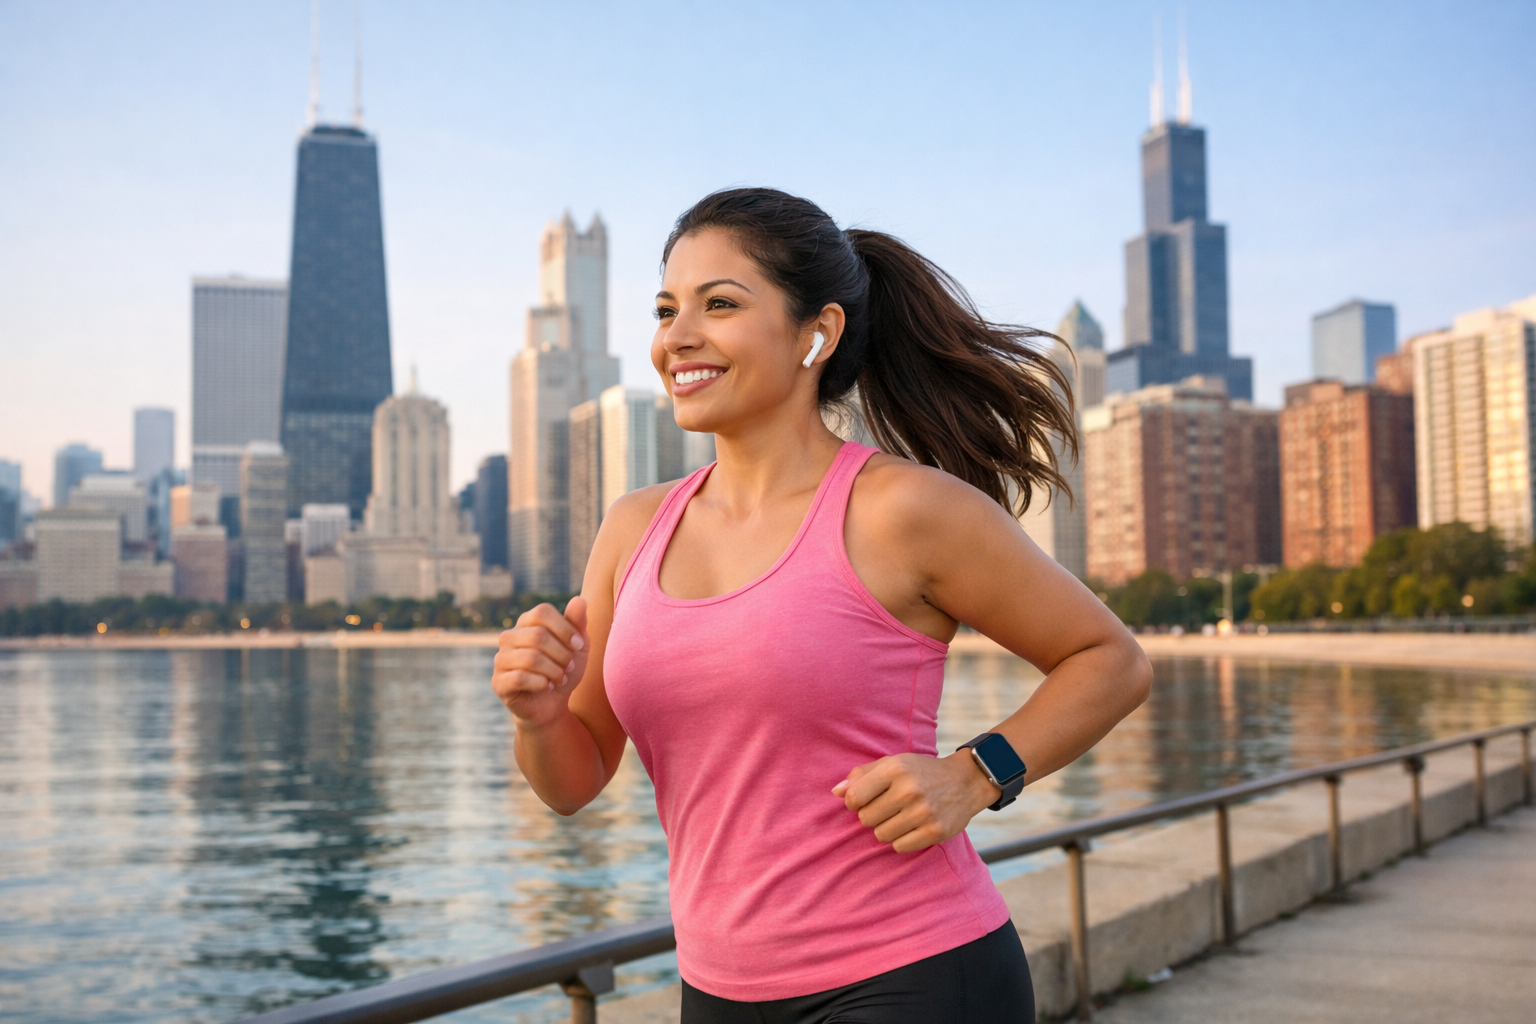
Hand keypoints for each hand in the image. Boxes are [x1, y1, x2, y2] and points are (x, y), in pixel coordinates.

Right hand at [492, 598, 589, 727]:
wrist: (553, 703)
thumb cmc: (565, 669)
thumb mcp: (578, 646)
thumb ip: (578, 623)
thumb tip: (580, 600)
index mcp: (527, 622)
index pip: (542, 612)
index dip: (564, 628)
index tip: (579, 645)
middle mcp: (509, 637)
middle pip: (537, 636)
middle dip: (561, 654)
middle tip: (570, 667)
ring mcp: (501, 659)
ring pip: (530, 658)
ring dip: (553, 671)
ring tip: (561, 678)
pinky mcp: (498, 682)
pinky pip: (519, 678)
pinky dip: (541, 683)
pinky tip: (547, 687)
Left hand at [833, 751, 1000, 852]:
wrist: (965, 781)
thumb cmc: (920, 772)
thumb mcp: (892, 763)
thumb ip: (861, 775)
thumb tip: (835, 792)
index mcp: (895, 769)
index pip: (854, 798)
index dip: (854, 802)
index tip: (864, 800)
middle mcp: (909, 790)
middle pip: (866, 819)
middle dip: (872, 816)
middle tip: (887, 808)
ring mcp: (923, 812)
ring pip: (882, 835)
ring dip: (887, 828)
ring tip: (900, 816)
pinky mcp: (935, 831)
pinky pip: (900, 847)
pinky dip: (902, 840)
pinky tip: (912, 827)